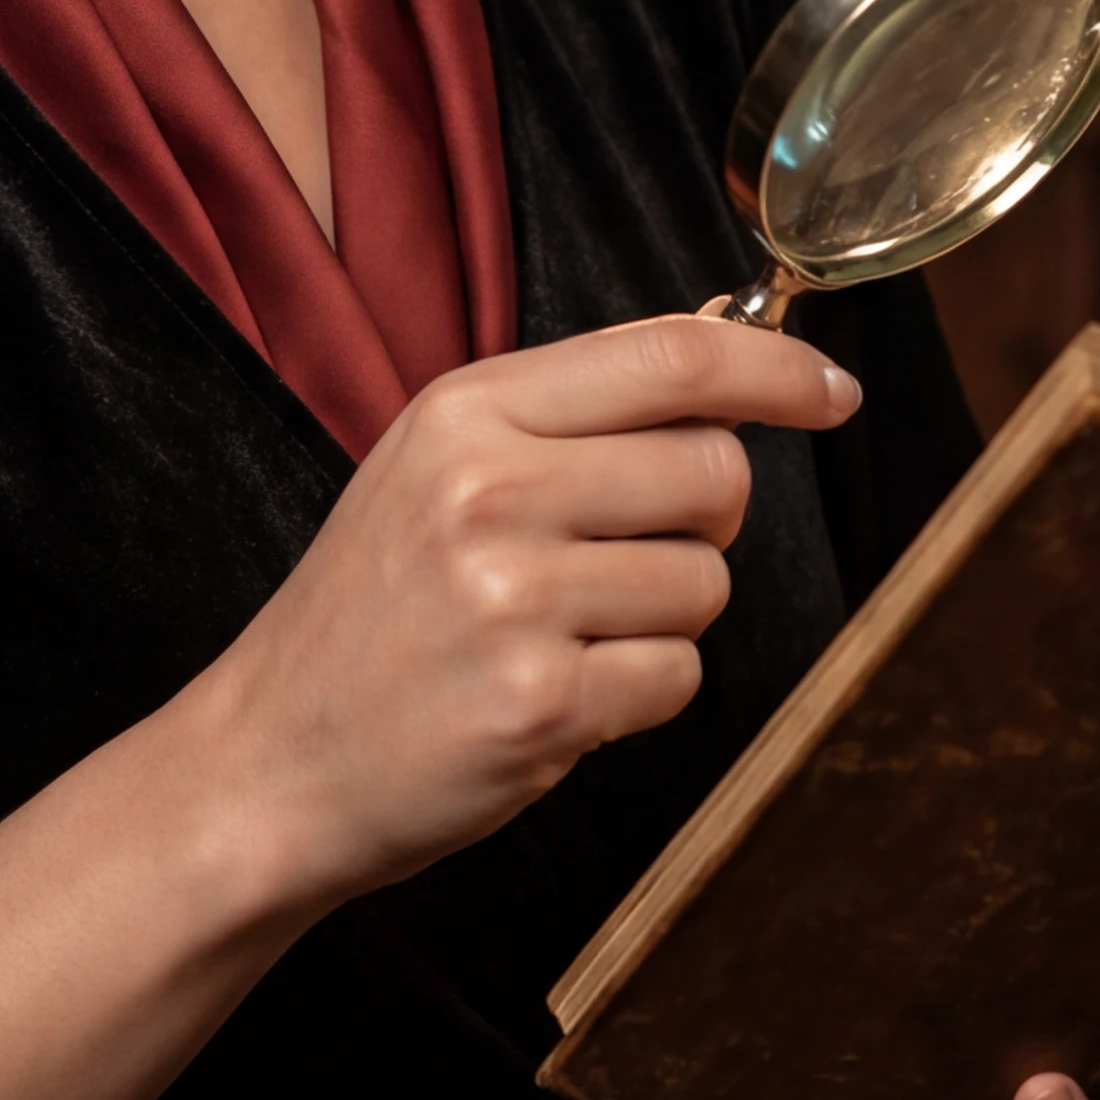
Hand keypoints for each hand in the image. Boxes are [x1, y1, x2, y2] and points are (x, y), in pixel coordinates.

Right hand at [196, 313, 860, 915]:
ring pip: (707, 583)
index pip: (672, 358)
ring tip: (559, 638)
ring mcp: (513, 599)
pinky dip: (636, 696)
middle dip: (701, 523)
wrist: (270, 760)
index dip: (776, 370)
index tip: (829, 392)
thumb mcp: (436, 467)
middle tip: (619, 560)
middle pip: (714, 473)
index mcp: (466, 412)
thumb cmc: (370, 616)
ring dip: (660, 620)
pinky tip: (553, 696)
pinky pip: (677, 677)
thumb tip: (721, 339)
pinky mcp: (540, 703)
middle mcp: (489, 490)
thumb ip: (573, 408)